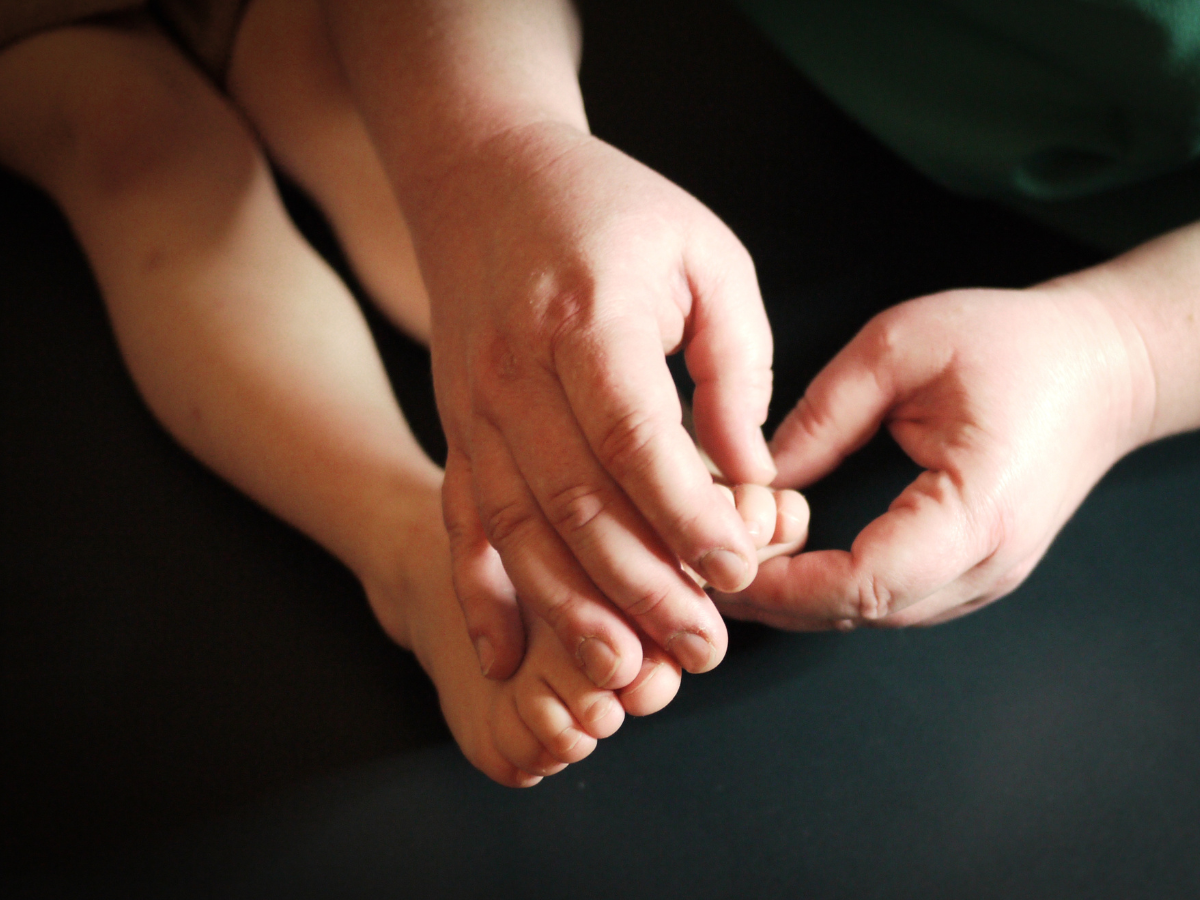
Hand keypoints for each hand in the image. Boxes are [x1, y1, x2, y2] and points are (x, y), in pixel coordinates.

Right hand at [423, 122, 776, 682]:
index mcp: (587, 319)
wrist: (484, 175)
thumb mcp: (706, 258)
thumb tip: (750, 475)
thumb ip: (736, 366)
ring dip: (569, 610)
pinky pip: (459, 522)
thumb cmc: (614, 213)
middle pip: (575, 502)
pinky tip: (505, 657)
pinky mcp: (453, 427)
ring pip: (516, 529)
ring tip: (623, 673)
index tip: (737, 569)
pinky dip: (480, 594)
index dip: (688, 516)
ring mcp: (471, 405)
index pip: (636, 441)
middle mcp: (515, 371)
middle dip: (643, 588)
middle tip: (702, 648)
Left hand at [717, 282, 1155, 628]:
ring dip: (797, 593)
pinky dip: (830, 583)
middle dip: (773, 596)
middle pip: (857, 613)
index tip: (722, 557)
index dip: (782, 585)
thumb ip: (822, 415)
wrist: (1103, 368)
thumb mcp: (900, 349)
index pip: (863, 584)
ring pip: (868, 615)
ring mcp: (983, 577)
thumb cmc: (1015, 346)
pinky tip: (790, 546)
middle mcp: (984, 564)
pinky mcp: (972, 570)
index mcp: (975, 512)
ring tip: (736, 546)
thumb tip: (755, 474)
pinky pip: (888, 597)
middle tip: (704, 556)